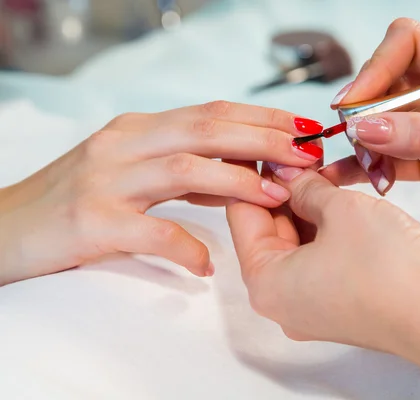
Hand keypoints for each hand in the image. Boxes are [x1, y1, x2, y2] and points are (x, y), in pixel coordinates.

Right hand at [0, 102, 322, 284]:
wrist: (7, 229)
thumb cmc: (78, 201)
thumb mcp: (132, 171)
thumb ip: (183, 170)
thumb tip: (241, 176)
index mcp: (139, 129)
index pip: (211, 112)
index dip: (262, 119)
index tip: (302, 130)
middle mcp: (123, 144)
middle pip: (206, 129)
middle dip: (263, 139)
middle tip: (306, 154)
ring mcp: (105, 180)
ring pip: (183, 168)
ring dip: (237, 181)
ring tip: (276, 197)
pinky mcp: (90, 221)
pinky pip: (150, 232)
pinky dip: (185, 247)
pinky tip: (207, 263)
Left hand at [226, 165, 419, 355]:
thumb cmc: (391, 271)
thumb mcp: (340, 209)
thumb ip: (306, 187)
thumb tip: (287, 172)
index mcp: (265, 283)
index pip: (241, 214)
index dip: (252, 174)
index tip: (265, 146)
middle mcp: (283, 299)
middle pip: (269, 229)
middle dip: (284, 188)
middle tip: (298, 152)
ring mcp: (313, 303)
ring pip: (298, 241)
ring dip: (308, 205)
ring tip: (321, 169)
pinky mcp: (341, 301)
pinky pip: (322, 255)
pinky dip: (327, 227)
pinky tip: (339, 198)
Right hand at [326, 18, 419, 256]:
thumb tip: (365, 126)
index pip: (410, 43)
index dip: (376, 67)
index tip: (351, 104)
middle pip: (390, 82)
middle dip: (366, 112)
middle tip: (354, 141)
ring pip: (385, 121)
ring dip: (367, 145)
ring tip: (367, 171)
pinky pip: (392, 153)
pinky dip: (371, 165)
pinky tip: (349, 178)